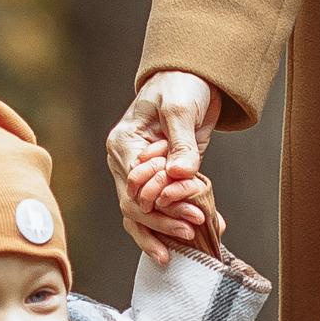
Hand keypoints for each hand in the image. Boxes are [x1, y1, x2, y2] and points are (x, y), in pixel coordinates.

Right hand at [107, 69, 220, 264]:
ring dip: (163, 231)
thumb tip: (180, 173)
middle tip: (192, 230)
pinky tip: (196, 236)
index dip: (159, 202)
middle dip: (163, 221)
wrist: (192, 77)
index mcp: (123, 144)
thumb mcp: (180, 109)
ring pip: (142, 214)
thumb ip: (181, 143)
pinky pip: (163, 206)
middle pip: (135, 206)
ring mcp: (141, 173)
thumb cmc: (180, 85)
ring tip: (186, 243)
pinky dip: (176, 221)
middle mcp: (126, 162)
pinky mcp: (161, 177)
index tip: (189, 210)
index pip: (133, 185)